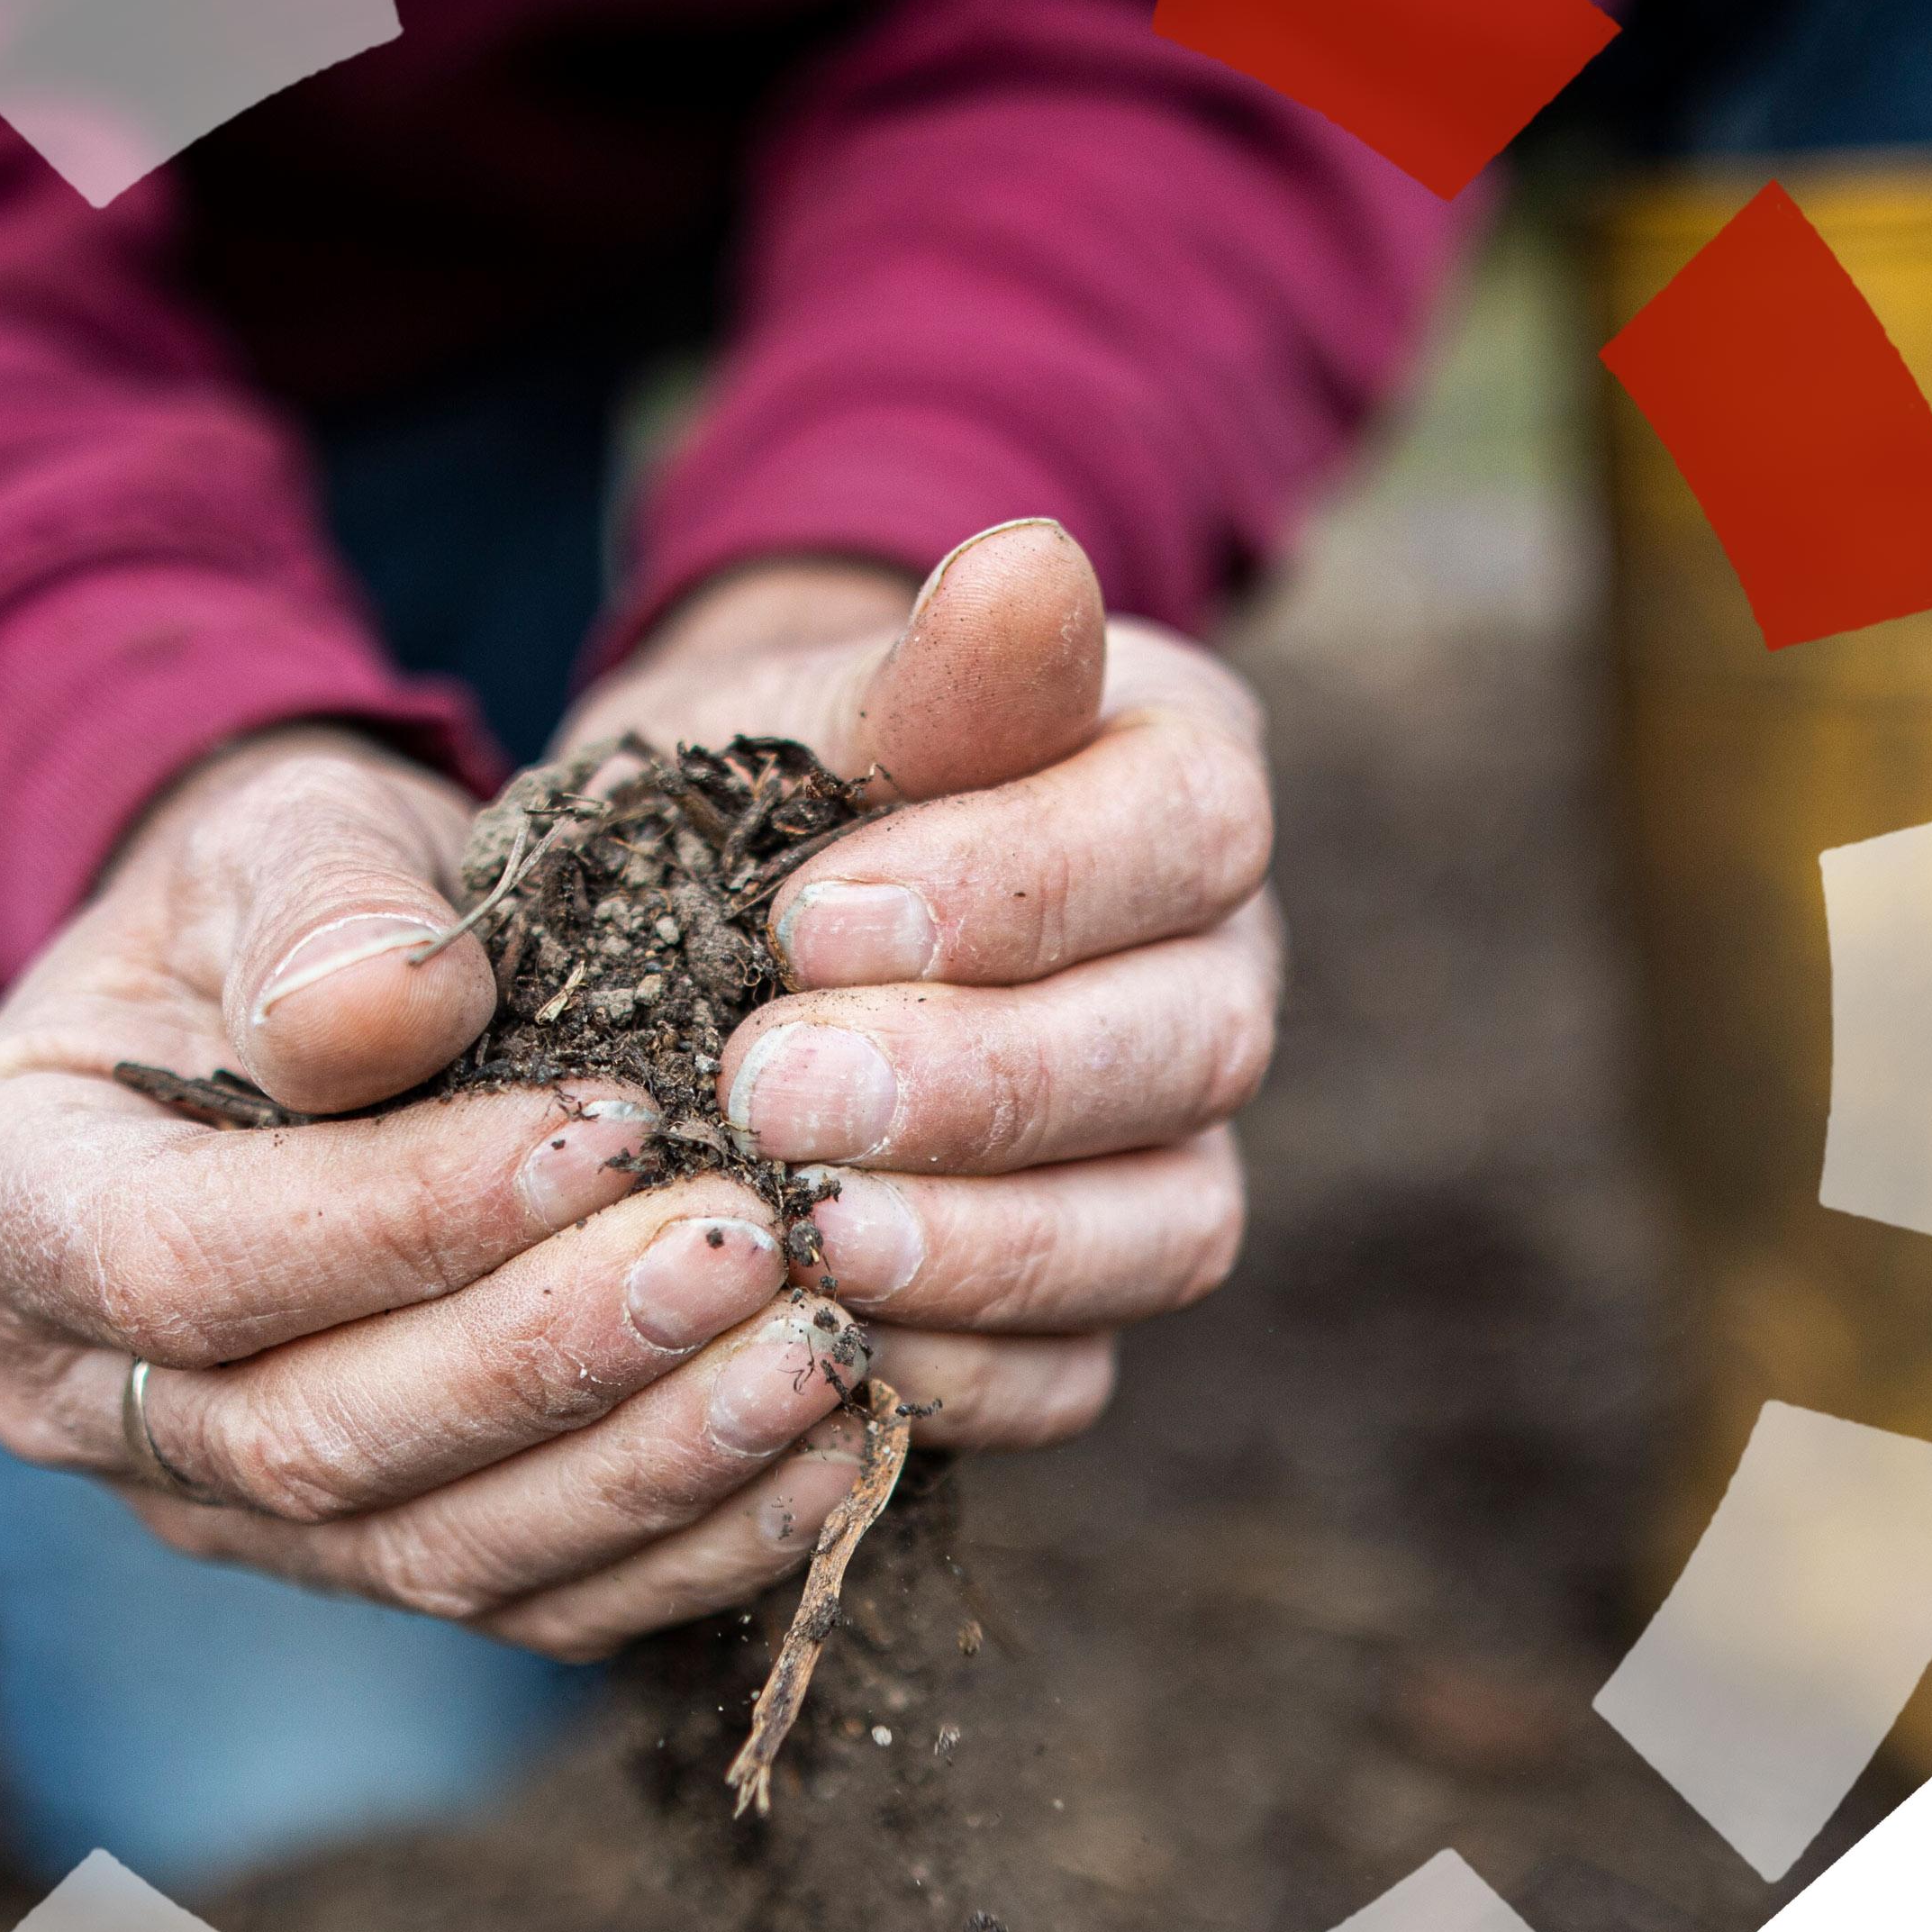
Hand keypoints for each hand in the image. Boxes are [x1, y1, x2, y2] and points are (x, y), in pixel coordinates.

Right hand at [0, 727, 879, 1657]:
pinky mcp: (368, 1551)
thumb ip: (316, 909)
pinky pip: (526, 1598)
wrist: (310, 990)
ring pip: (433, 1548)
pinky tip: (833, 1450)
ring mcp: (223, 1505)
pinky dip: (687, 1540)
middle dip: (549, 1352)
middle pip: (314, 1436)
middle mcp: (78, 1395)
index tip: (610, 1132)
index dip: (401, 1218)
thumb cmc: (283, 897)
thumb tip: (390, 1013)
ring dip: (644, 1462)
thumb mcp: (277, 835)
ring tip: (817, 1350)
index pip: (186, 1262)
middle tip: (745, 1247)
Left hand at [559, 519, 1278, 1469]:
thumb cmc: (767, 787)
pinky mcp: (1098, 1282)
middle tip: (768, 1089)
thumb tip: (1031, 561)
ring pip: (1168, 1225)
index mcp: (1179, 779)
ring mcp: (1174, 1145)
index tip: (801, 920)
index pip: (1178, 831)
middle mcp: (1216, 969)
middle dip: (976, 1080)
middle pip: (1190, 1045)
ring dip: (987, 1245)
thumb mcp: (812, 709)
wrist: (714, 918)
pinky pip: (1092, 1366)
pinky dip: (974, 1369)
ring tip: (804, 1234)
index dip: (1007, 889)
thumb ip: (926, 670)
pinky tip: (836, 1341)